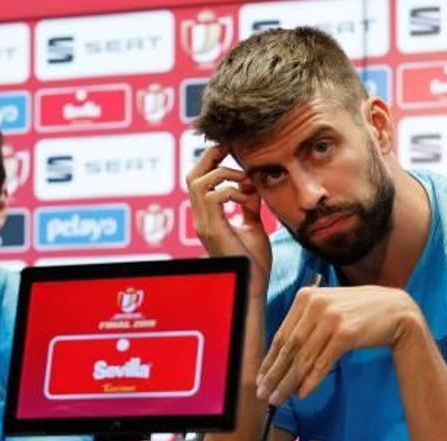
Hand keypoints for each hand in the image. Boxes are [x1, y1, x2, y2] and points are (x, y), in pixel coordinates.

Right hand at [186, 146, 271, 296]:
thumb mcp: (253, 225)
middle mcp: (201, 218)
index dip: (212, 161)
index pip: (199, 180)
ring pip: (198, 182)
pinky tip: (247, 200)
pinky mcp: (212, 230)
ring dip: (224, 174)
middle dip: (211, 157)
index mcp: (208, 217)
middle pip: (192, 175)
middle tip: (231, 150)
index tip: (232, 151)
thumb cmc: (254, 261)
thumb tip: (252, 184)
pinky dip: (232, 191)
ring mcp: (204, 224)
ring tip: (245, 182)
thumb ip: (249, 205)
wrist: (254, 284)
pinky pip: (213, 197)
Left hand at [256, 285, 424, 405]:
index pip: (281, 334)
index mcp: (305, 297)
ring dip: (289, 382)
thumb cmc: (359, 312)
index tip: (261, 378)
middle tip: (264, 393)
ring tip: (279, 398)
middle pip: (289, 347)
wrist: (396, 310)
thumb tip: (282, 360)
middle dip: (275, 374)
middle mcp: (315, 304)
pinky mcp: (347, 334)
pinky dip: (311, 380)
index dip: (269, 360)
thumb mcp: (327, 309)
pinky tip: (302, 393)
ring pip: (304, 357)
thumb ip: (305, 326)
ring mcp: (331, 318)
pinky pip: (323, 362)